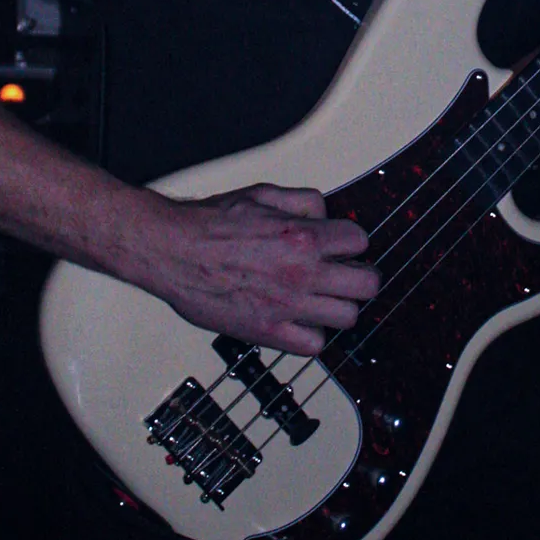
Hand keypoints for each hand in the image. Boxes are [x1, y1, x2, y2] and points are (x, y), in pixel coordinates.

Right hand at [133, 183, 379, 353]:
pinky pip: (314, 345)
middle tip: (346, 274)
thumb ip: (303, 201)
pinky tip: (301, 320)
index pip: (360, 241)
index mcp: (303, 236)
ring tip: (324, 299)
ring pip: (347, 317)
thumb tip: (326, 212)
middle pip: (366, 284)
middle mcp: (302, 273)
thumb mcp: (264, 194)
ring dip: (339, 306)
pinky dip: (312, 335)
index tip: (344, 246)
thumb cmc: (211, 223)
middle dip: (360, 276)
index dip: (352, 242)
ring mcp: (287, 306)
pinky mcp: (268, 332)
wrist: (173, 251)